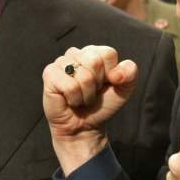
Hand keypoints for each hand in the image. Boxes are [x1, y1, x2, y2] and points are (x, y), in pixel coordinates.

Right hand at [43, 45, 136, 174]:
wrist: (84, 127)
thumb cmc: (101, 105)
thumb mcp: (124, 90)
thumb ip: (130, 74)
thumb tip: (116, 73)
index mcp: (94, 52)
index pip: (108, 53)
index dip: (111, 74)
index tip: (105, 84)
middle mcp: (76, 53)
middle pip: (95, 61)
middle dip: (97, 84)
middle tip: (91, 92)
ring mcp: (61, 62)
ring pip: (83, 76)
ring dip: (86, 94)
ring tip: (81, 97)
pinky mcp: (49, 74)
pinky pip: (70, 86)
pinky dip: (74, 99)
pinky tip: (70, 100)